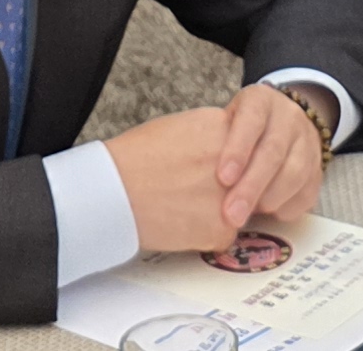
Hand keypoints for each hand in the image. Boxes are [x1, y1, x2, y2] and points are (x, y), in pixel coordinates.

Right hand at [106, 109, 237, 252]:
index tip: (216, 168)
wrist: (113, 190)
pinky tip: (180, 221)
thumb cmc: (135, 157)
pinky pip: (223, 235)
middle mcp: (237, 162)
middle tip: (195, 188)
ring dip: (219, 211)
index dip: (232, 164)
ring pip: (239, 210)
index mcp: (224, 130)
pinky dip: (204, 233)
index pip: (248, 149)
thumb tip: (230, 152)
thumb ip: (214, 137)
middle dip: (233, 189)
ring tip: (183, 202)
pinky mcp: (222, 229)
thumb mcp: (181, 127)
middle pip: (249, 180)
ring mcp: (233, 198)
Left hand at [215, 83, 329, 229]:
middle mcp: (289, 118)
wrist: (283, 121)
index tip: (222, 178)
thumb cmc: (240, 128)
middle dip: (251, 186)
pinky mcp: (318, 169)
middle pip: (273, 153)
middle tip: (231, 214)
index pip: (252, 121)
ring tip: (246, 217)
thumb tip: (194, 180)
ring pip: (294, 173)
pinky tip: (267, 215)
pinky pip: (307, 192)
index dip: (238, 150)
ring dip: (269, 199)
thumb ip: (216, 141)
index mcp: (261, 101)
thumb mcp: (226, 120)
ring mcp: (308, 143)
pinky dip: (286, 207)